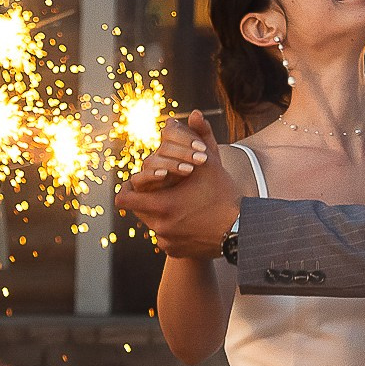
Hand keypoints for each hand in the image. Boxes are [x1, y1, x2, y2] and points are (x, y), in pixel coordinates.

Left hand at [113, 111, 239, 259]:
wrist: (241, 231)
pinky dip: (172, 230)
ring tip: (179, 205)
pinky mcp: (175, 252)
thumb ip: (199, 138)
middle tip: (162, 190)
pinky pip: (164, 239)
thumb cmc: (224, 195)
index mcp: (161, 206)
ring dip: (160, 215)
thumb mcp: (211, 164)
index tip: (135, 184)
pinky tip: (188, 221)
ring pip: (152, 225)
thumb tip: (194, 113)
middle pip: (137, 211)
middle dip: (147, 199)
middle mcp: (159, 227)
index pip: (123, 199)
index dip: (127, 189)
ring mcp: (166, 242)